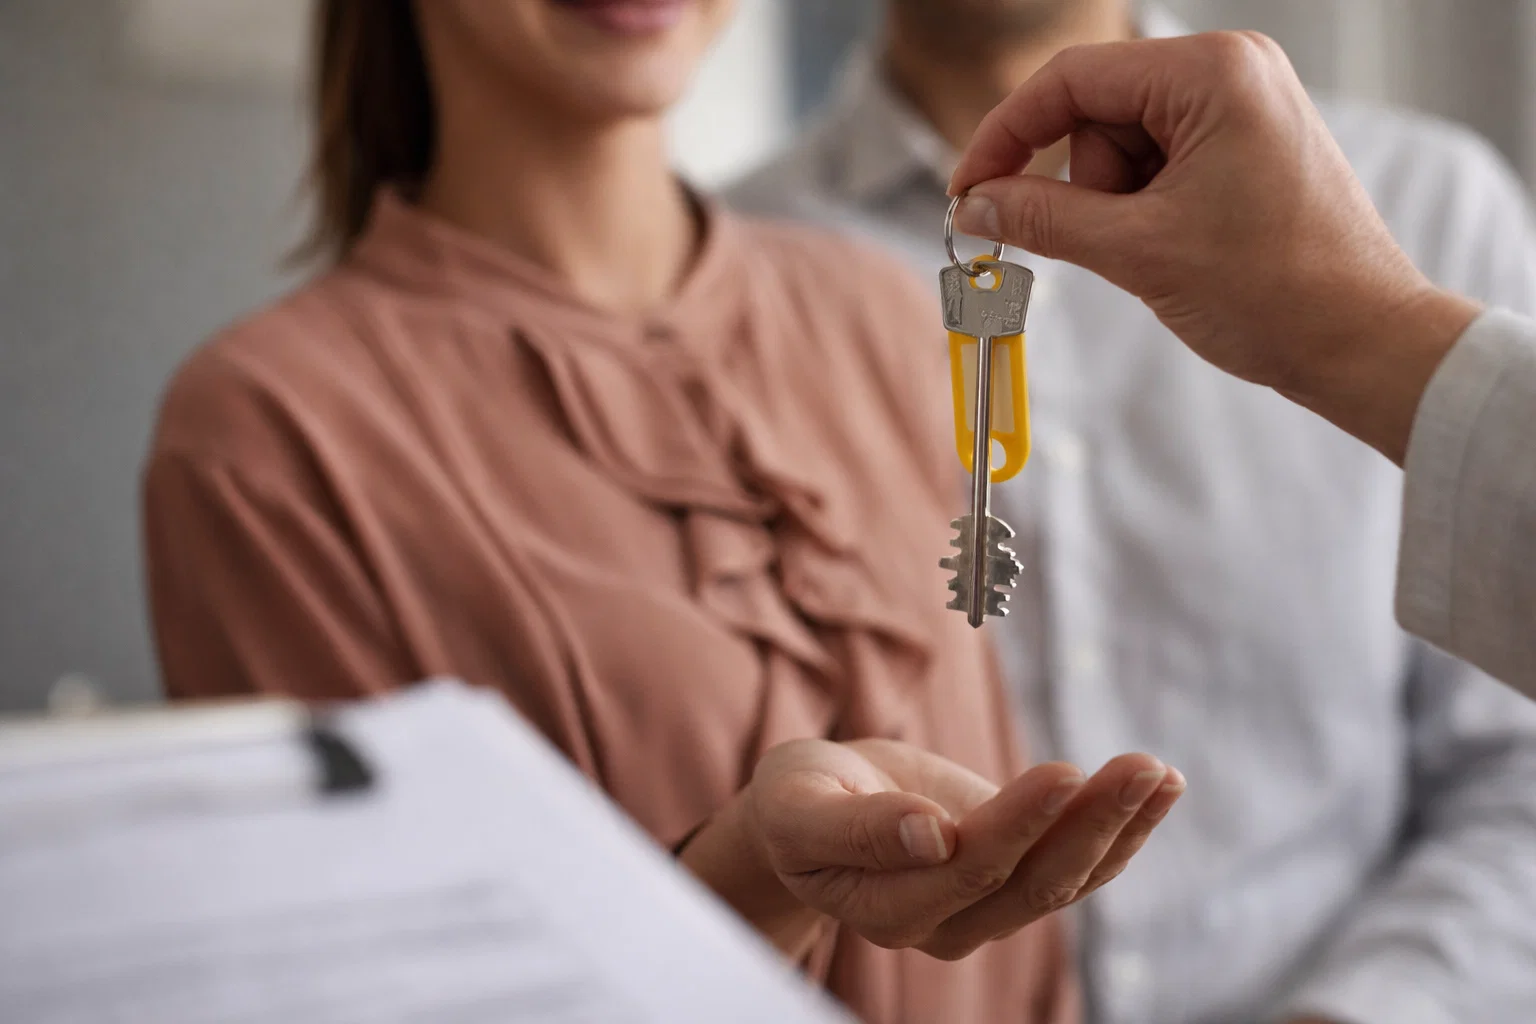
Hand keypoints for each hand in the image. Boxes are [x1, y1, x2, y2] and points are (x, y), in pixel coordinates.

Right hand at [683, 737, 1183, 960]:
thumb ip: (856, 828)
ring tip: (1162, 773)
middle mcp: (947, 922)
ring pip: (1066, 877)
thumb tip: (931, 835)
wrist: (814, 809)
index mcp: (889, 908)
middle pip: (1033, 882)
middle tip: (1141, 766)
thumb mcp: (801, 807)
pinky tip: (1162, 787)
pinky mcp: (1015, 876)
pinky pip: (1078, 864)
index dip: (1020, 824)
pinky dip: (1123, 828)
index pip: (968, 870)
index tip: (1064, 770)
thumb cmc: (799, 800)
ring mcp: (986, 906)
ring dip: (1119, 825)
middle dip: (1092, 824)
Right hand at [947, 32, 1480, 463]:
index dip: (1005, 136)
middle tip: (1103, 244)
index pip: (1072, 80)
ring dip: (1114, 203)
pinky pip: (1159, 161)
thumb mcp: (1137, 251)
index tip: (968, 191)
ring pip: (1122, 143)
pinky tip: (1173, 247)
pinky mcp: (1247, 144)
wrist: (1361, 342)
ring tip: (1159, 253)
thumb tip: (975, 207)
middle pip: (1096, 111)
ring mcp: (1244, 106)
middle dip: (1081, 184)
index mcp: (1213, 72)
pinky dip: (1143, 207)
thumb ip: (1042, 219)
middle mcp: (1232, 71)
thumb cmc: (1278, 292)